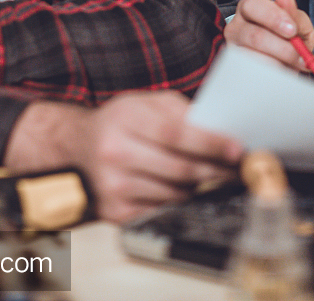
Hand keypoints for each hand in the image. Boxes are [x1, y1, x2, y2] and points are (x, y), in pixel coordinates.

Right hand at [6, 93, 242, 222]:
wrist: (77, 147)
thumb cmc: (120, 122)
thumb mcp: (145, 103)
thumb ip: (181, 111)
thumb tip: (220, 129)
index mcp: (125, 119)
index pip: (176, 133)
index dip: (210, 143)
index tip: (237, 149)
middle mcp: (115, 152)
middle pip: (179, 168)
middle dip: (215, 169)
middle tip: (237, 168)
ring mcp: (113, 185)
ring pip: (174, 193)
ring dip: (197, 185)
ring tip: (205, 172)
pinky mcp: (114, 211)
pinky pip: (161, 210)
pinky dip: (176, 200)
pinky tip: (180, 187)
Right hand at [224, 0, 313, 73]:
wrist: (285, 61)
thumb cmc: (289, 37)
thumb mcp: (298, 23)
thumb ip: (294, 14)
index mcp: (251, 5)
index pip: (254, 5)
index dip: (273, 17)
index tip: (292, 30)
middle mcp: (236, 25)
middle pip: (254, 36)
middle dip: (280, 46)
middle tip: (298, 53)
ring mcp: (233, 49)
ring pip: (255, 59)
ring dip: (280, 64)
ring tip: (296, 65)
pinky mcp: (235, 69)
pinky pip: (254, 75)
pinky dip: (272, 75)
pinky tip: (283, 72)